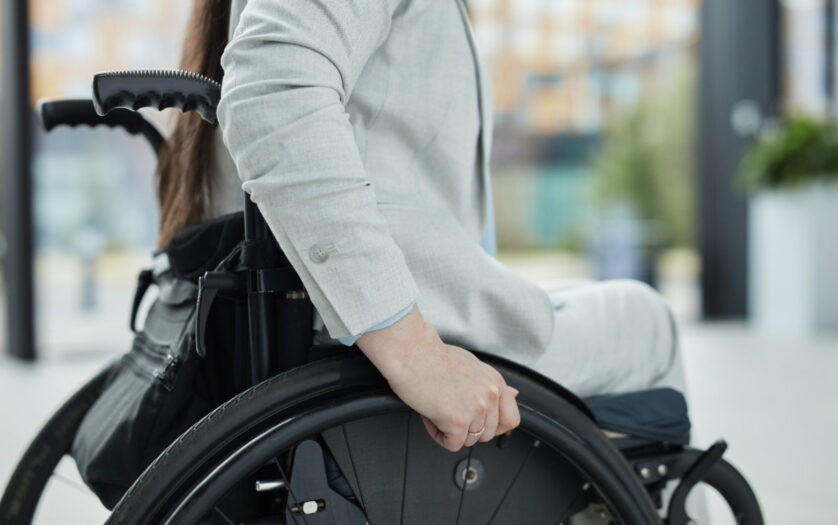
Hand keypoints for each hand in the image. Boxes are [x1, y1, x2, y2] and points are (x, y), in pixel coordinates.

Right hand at [356, 305, 520, 451]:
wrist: (412, 352)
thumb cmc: (434, 356)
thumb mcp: (473, 365)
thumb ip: (492, 385)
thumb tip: (514, 395)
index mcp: (495, 382)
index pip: (511, 420)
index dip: (494, 427)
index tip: (478, 423)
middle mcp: (490, 395)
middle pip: (487, 434)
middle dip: (467, 428)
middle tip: (449, 409)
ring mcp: (476, 409)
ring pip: (468, 440)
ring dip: (450, 431)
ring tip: (438, 409)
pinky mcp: (457, 420)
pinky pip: (452, 444)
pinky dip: (438, 435)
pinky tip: (431, 416)